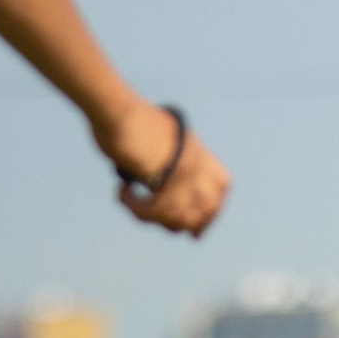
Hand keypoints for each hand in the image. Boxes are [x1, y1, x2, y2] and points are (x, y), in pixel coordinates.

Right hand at [100, 98, 228, 236]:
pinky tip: (122, 192)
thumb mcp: (160, 140)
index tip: (197, 229)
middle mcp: (198, 164)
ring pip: (179, 216)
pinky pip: (155, 212)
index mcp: (200, 150)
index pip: (222, 185)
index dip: (212, 209)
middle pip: (206, 208)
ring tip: (129, 199)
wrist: (116, 109)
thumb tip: (158, 186)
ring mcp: (185, 172)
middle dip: (186, 224)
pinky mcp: (165, 180)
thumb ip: (169, 160)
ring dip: (150, 215)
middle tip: (160, 223)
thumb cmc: (127, 121)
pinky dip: (135, 208)